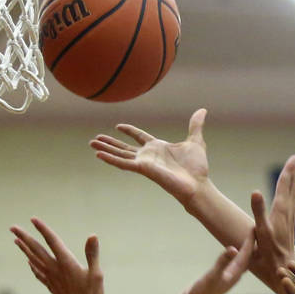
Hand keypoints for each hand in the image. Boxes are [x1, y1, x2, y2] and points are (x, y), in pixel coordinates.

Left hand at [11, 219, 102, 293]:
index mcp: (65, 263)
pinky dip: (31, 264)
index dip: (43, 229)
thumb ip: (92, 254)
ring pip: (33, 260)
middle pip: (36, 249)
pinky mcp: (51, 286)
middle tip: (13, 227)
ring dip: (24, 249)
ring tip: (16, 241)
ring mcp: (51, 278)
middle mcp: (54, 269)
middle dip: (24, 237)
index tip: (33, 219)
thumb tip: (92, 235)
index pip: (52, 241)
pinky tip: (28, 262)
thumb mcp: (96, 274)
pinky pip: (37, 272)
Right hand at [90, 109, 209, 207]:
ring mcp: (144, 162)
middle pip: (125, 147)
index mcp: (159, 147)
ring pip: (120, 154)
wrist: (197, 183)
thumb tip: (202, 110)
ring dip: (106, 149)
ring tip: (91, 144)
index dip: (129, 131)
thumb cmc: (197, 167)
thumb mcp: (195, 141)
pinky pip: (123, 163)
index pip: (140, 137)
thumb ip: (195, 125)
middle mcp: (149, 155)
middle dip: (110, 143)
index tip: (119, 126)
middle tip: (95, 138)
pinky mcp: (143, 169)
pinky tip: (98, 154)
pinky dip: (111, 159)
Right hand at [184, 232, 253, 293]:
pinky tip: (234, 253)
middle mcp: (235, 275)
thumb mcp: (212, 275)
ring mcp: (228, 277)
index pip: (247, 253)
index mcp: (235, 273)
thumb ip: (222, 262)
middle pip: (248, 256)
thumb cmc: (202, 293)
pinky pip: (233, 264)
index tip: (256, 226)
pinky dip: (236, 256)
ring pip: (242, 261)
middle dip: (252, 244)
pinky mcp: (221, 279)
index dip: (251, 240)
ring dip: (245, 250)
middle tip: (257, 229)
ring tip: (249, 239)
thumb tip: (233, 248)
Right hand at [250, 149, 294, 289]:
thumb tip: (255, 191)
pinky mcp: (289, 221)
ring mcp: (290, 215)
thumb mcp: (261, 230)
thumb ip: (258, 210)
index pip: (285, 184)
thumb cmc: (268, 251)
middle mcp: (288, 210)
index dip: (289, 169)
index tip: (294, 155)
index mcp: (281, 209)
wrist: (282, 266)